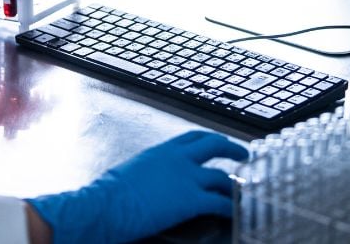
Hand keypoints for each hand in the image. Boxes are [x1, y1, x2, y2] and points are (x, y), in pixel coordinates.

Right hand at [26, 130, 248, 243]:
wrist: (106, 204)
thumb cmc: (110, 193)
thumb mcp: (133, 170)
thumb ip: (151, 170)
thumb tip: (152, 180)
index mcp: (162, 150)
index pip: (193, 137)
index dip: (209, 139)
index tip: (218, 142)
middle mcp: (177, 158)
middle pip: (213, 145)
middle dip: (232, 149)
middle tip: (243, 155)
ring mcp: (186, 177)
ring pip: (221, 175)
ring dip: (235, 183)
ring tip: (242, 189)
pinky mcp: (191, 200)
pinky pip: (219, 202)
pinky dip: (231, 207)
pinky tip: (235, 212)